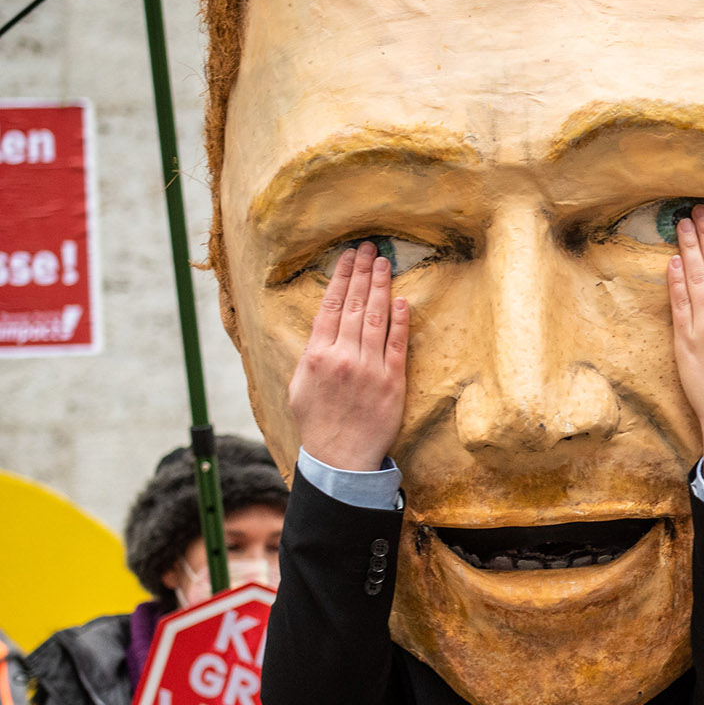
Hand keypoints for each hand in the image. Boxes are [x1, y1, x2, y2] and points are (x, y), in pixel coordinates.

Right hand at [288, 243, 408, 470]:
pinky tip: (402, 300)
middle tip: (369, 247)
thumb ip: (311, 355)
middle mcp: (343, 357)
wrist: (340, 456)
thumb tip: (321, 330)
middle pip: (353, 305)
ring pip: (375, 318)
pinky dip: (400, 321)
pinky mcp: (393, 381)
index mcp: (317, 355)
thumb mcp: (299, 386)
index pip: (329, 306)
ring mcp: (369, 368)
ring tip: (384, 262)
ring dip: (380, 287)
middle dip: (361, 273)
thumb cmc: (317, 422)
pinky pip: (398, 344)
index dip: (340, 278)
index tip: (347, 256)